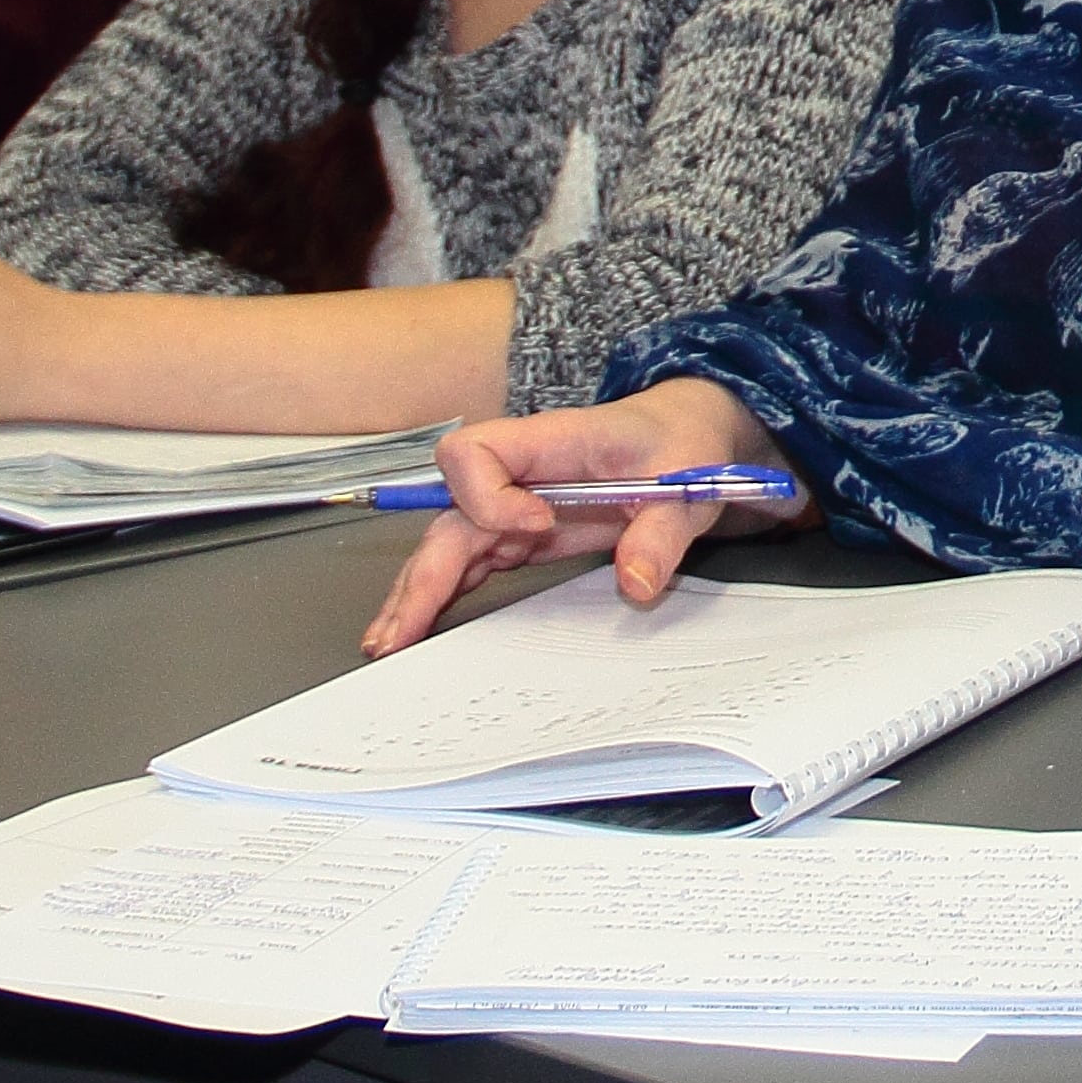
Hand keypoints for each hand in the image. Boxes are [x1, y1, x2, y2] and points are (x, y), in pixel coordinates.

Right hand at [366, 380, 786, 652]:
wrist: (693, 437)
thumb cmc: (684, 446)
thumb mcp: (690, 486)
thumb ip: (663, 533)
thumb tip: (637, 585)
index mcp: (554, 442)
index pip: (477, 451)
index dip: (490, 496)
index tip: (535, 527)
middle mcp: (521, 473)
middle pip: (450, 512)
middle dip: (425, 570)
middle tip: (402, 629)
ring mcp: (516, 506)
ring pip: (450, 543)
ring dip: (418, 592)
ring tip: (388, 645)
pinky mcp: (523, 534)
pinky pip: (471, 562)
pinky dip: (442, 595)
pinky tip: (416, 631)